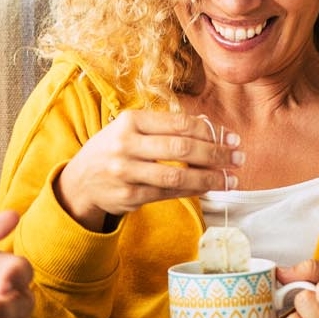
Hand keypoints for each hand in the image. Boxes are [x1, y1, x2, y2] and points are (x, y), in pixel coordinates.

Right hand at [55, 110, 242, 229]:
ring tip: (230, 179)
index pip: (180, 124)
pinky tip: (207, 188)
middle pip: (181, 149)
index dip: (211, 131)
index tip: (232, 139)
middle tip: (238, 158)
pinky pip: (168, 193)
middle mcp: (125, 145)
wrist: (80, 181)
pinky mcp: (128, 196)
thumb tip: (212, 134)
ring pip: (177, 176)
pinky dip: (192, 191)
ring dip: (209, 178)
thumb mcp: (130, 130)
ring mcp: (125, 172)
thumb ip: (164, 129)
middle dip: (216, 154)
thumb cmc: (113, 150)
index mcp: (130, 121)